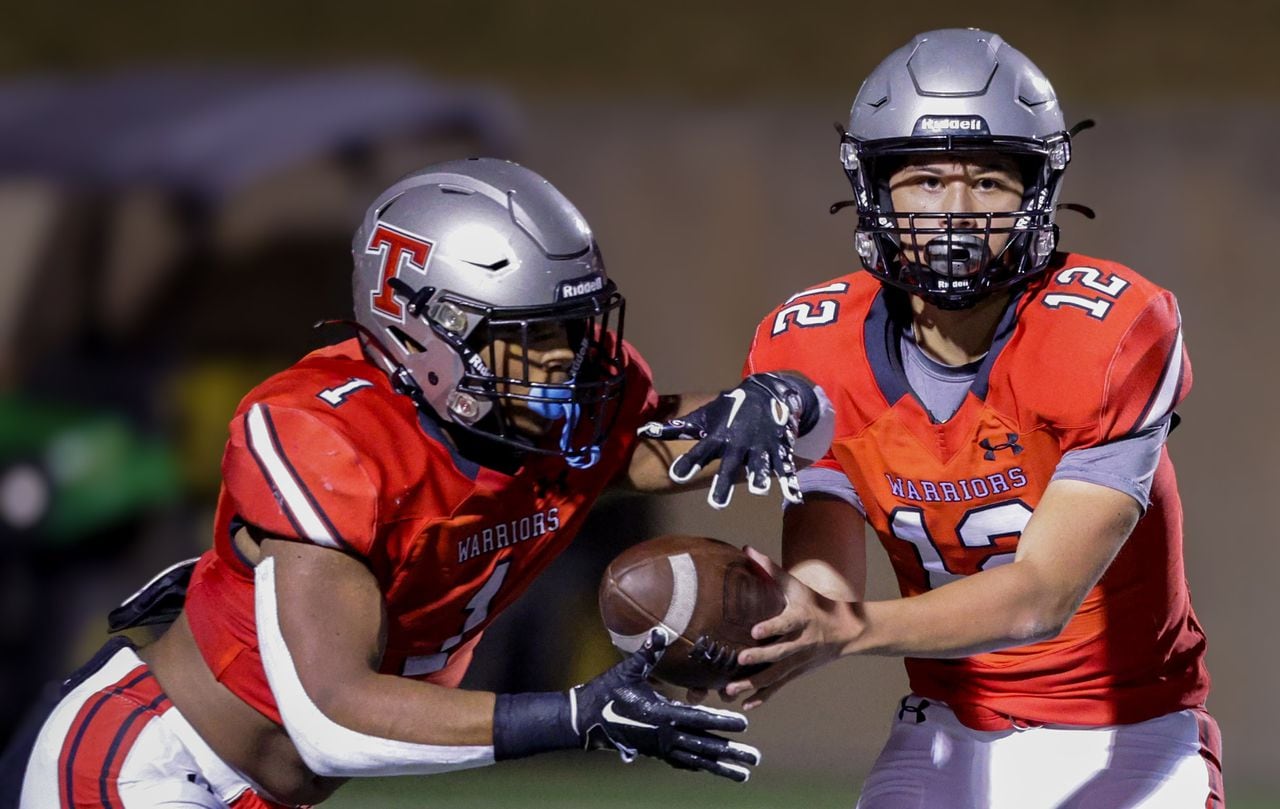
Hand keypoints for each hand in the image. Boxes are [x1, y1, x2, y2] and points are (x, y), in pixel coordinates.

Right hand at [572, 629, 760, 781]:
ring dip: (720, 767)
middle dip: (731, 753)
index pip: (698, 719)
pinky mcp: (654, 752)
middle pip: (704, 747)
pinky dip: (700, 765)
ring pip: (696, 760)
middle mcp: (664, 736)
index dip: (721, 721)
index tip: (743, 725)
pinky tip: (712, 768)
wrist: (584, 721)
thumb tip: (661, 631)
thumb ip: (648, 653)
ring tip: (743, 774)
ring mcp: (660, 747)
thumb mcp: (627, 670)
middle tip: (755, 759)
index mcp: (661, 715)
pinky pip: (682, 762)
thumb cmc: (606, 692)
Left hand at [637, 373, 817, 508]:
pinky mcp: (779, 450)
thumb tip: (642, 430)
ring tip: (759, 490)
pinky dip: (791, 483)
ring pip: (759, 467)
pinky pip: (785, 469)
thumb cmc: (728, 411)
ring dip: (760, 478)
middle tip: (716, 503)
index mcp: (718, 438)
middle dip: (723, 484)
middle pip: (729, 468)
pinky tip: (794, 497)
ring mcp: (760, 447)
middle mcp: (738, 445)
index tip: (676, 476)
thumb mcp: (703, 418)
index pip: (700, 452)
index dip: (689, 464)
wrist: (767, 392)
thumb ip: (676, 428)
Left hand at [724, 548, 858, 709]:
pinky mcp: (796, 673)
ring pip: (775, 675)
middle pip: (779, 653)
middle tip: (740, 660)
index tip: (754, 631)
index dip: (771, 627)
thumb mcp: (797, 585)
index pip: (786, 623)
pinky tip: (747, 705)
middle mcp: (801, 642)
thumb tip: (746, 549)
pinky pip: (778, 687)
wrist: (849, 630)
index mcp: (802, 618)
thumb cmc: (817, 603)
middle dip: (760, 658)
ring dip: (752, 684)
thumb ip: (771, 570)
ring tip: (730, 690)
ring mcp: (799, 661)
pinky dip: (763, 697)